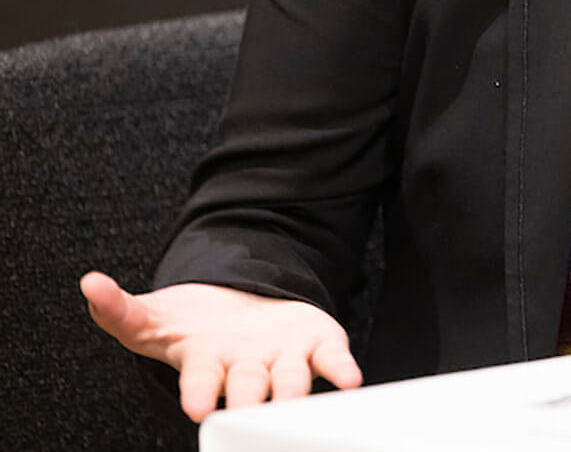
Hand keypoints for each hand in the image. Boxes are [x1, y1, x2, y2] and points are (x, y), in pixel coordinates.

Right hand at [80, 272, 361, 421]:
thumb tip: (90, 284)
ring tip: (296, 403)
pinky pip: (330, 361)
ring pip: (289, 380)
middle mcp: (247, 368)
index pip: (200, 380)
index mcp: (207, 362)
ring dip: (294, 391)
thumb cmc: (194, 328)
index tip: (197, 407)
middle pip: (247, 387)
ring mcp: (283, 360)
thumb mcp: (154, 317)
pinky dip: (341, 370)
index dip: (198, 392)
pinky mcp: (316, 346)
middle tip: (249, 415)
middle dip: (248, 401)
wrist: (240, 316)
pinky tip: (351, 380)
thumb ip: (121, 308)